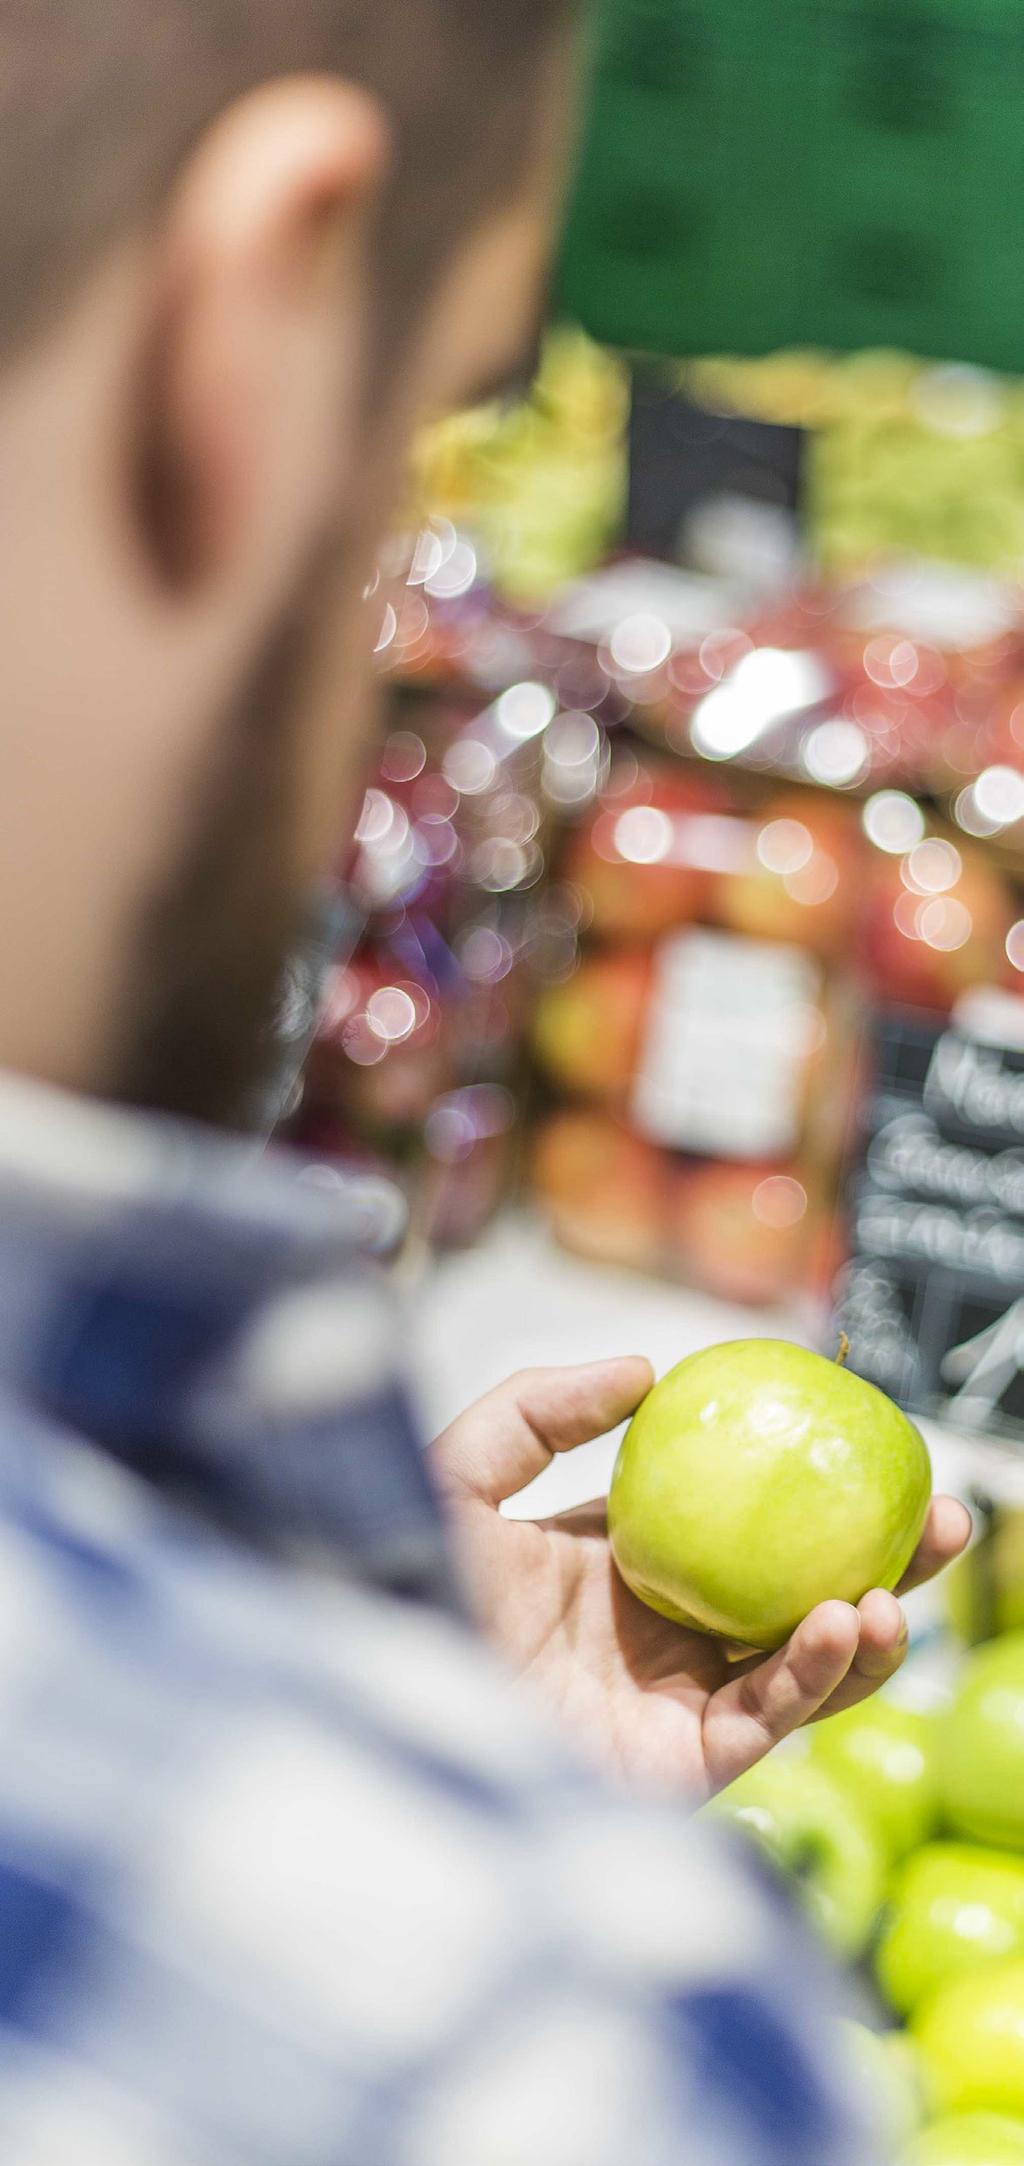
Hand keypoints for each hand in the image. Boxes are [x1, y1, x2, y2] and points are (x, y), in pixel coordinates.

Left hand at [433, 1358, 970, 1800]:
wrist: (366, 1694)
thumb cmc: (391, 1584)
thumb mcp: (460, 1472)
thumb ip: (542, 1408)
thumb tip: (647, 1369)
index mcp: (617, 1568)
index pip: (737, 1525)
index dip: (806, 1493)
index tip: (867, 1444)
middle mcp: (656, 1638)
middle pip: (793, 1595)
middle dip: (878, 1563)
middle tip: (941, 1516)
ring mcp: (670, 1704)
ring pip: (801, 1667)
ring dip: (868, 1628)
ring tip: (900, 1584)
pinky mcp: (675, 1768)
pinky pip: (768, 1718)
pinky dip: (816, 1673)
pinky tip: (843, 1621)